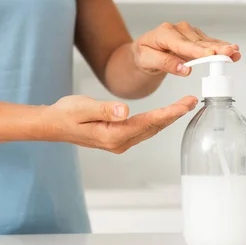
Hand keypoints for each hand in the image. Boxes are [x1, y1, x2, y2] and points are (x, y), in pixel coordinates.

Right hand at [49, 95, 197, 153]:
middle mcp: (119, 143)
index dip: (169, 113)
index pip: (147, 123)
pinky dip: (156, 121)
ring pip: (149, 130)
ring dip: (168, 119)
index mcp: (112, 135)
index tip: (186, 104)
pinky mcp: (117, 138)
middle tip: (193, 101)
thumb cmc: (65, 114)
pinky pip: (142, 130)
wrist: (53, 124)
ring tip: (185, 105)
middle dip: (174, 115)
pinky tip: (165, 114)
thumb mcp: (82, 108)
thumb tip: (124, 111)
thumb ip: (104, 110)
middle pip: (153, 128)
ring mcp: (119, 143)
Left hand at [131, 21, 241, 76]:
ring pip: (207, 42)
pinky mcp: (196, 38)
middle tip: (230, 52)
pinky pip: (209, 43)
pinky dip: (221, 47)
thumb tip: (184, 69)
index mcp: (164, 33)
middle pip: (199, 42)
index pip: (182, 44)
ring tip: (235, 52)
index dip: (197, 51)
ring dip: (222, 48)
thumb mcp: (147, 60)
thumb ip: (165, 64)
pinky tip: (233, 51)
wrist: (145, 50)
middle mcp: (179, 30)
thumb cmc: (144, 54)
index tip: (210, 56)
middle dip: (215, 48)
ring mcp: (189, 32)